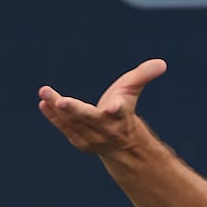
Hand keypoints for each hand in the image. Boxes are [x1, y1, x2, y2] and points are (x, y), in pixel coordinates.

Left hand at [37, 58, 167, 155]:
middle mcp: (105, 129)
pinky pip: (65, 127)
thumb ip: (144, 75)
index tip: (114, 107)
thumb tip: (162, 64)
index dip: (116, 109)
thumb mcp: (133, 89)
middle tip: (61, 101)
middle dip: (74, 110)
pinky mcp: (79, 140)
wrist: (119, 143)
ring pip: (72, 122)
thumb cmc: (124, 108)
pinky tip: (44, 102)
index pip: (119, 112)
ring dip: (57, 108)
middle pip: (89, 118)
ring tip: (44, 92)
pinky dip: (53, 116)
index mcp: (120, 116)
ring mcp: (91, 137)